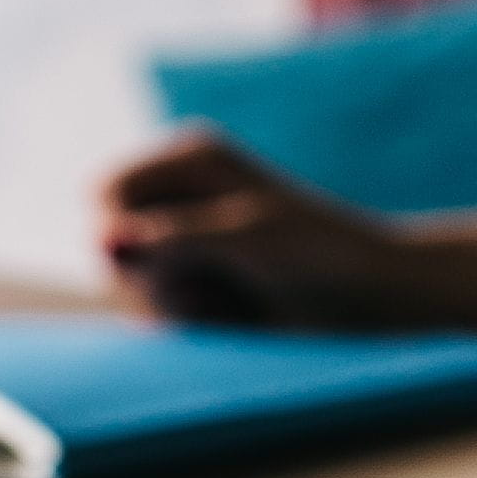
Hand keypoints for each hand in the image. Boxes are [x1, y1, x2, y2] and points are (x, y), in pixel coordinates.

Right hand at [98, 130, 420, 329]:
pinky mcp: (195, 278)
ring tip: (229, 303)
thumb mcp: (247, 241)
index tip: (150, 269)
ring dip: (169, 306)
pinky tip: (225, 318)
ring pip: (127, 282)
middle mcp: (181, 191)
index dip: (112, 233)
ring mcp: (185, 236)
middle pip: (108, 241)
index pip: (104, 191)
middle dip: (149, 278)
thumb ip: (173, 240)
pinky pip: (151, 308)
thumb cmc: (321, 254)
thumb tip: (104, 241)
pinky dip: (181, 321)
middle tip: (213, 292)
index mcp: (192, 156)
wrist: (372, 298)